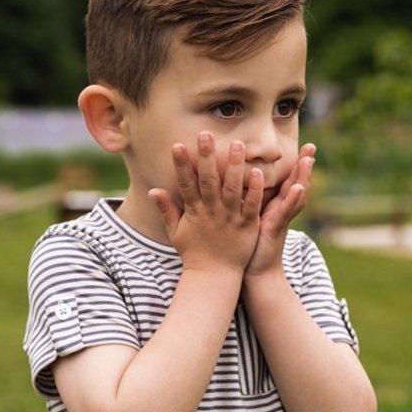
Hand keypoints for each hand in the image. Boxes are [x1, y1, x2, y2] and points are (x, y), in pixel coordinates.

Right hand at [149, 132, 263, 273]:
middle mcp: (211, 212)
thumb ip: (167, 210)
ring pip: (232, 188)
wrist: (214, 276)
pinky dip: (254, 190)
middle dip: (207, 157)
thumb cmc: (195, 253)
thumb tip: (153, 191)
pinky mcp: (247, 225)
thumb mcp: (176, 232)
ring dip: (234, 166)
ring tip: (237, 144)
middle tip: (207, 134)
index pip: (186, 184)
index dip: (181, 165)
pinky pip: (251, 205)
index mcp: (194, 212)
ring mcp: (230, 218)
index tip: (177, 145)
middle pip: (209, 181)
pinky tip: (258, 173)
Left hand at [244, 143, 315, 277]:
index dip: (294, 164)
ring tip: (309, 160)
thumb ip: (246, 201)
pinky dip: (293, 200)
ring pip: (295, 196)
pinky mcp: (275, 229)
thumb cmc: (247, 246)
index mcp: (274, 206)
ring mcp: (281, 219)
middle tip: (311, 146)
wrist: (253, 274)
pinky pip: (285, 212)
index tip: (301, 145)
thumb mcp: (248, 219)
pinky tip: (298, 188)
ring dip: (303, 178)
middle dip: (304, 165)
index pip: (286, 180)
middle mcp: (281, 211)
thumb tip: (235, 183)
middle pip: (296, 183)